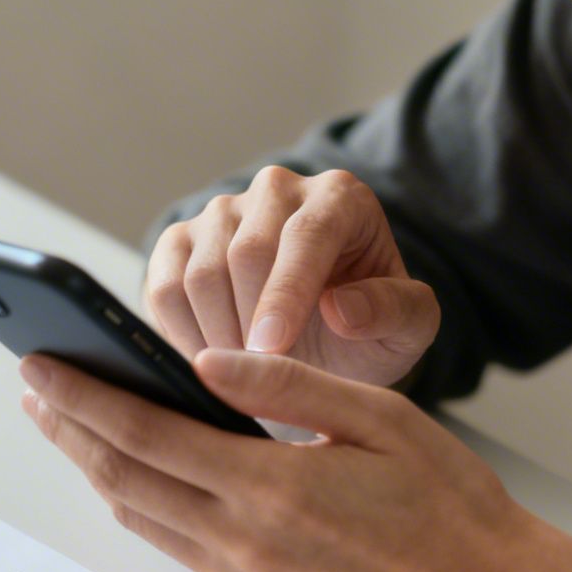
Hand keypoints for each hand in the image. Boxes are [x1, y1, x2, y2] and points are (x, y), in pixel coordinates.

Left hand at [18, 347, 562, 571]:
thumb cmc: (449, 504)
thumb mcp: (379, 418)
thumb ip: (286, 384)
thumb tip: (203, 361)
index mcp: (273, 489)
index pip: (148, 433)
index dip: (85, 397)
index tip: (41, 366)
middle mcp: (245, 543)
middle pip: (126, 478)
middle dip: (70, 428)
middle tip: (33, 385)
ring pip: (142, 516)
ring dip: (95, 465)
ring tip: (66, 423)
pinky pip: (176, 544)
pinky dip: (140, 501)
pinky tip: (133, 471)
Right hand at [146, 166, 438, 386]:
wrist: (322, 343)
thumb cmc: (368, 331)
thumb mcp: (408, 330)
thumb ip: (396, 312)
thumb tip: (342, 308)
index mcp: (340, 197)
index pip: (307, 234)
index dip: (286, 294)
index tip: (270, 350)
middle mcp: (277, 189)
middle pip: (246, 252)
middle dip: (250, 325)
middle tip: (263, 381)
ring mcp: (222, 211)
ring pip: (201, 272)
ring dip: (218, 336)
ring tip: (246, 377)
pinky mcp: (180, 240)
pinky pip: (164, 286)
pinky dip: (182, 333)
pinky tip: (214, 362)